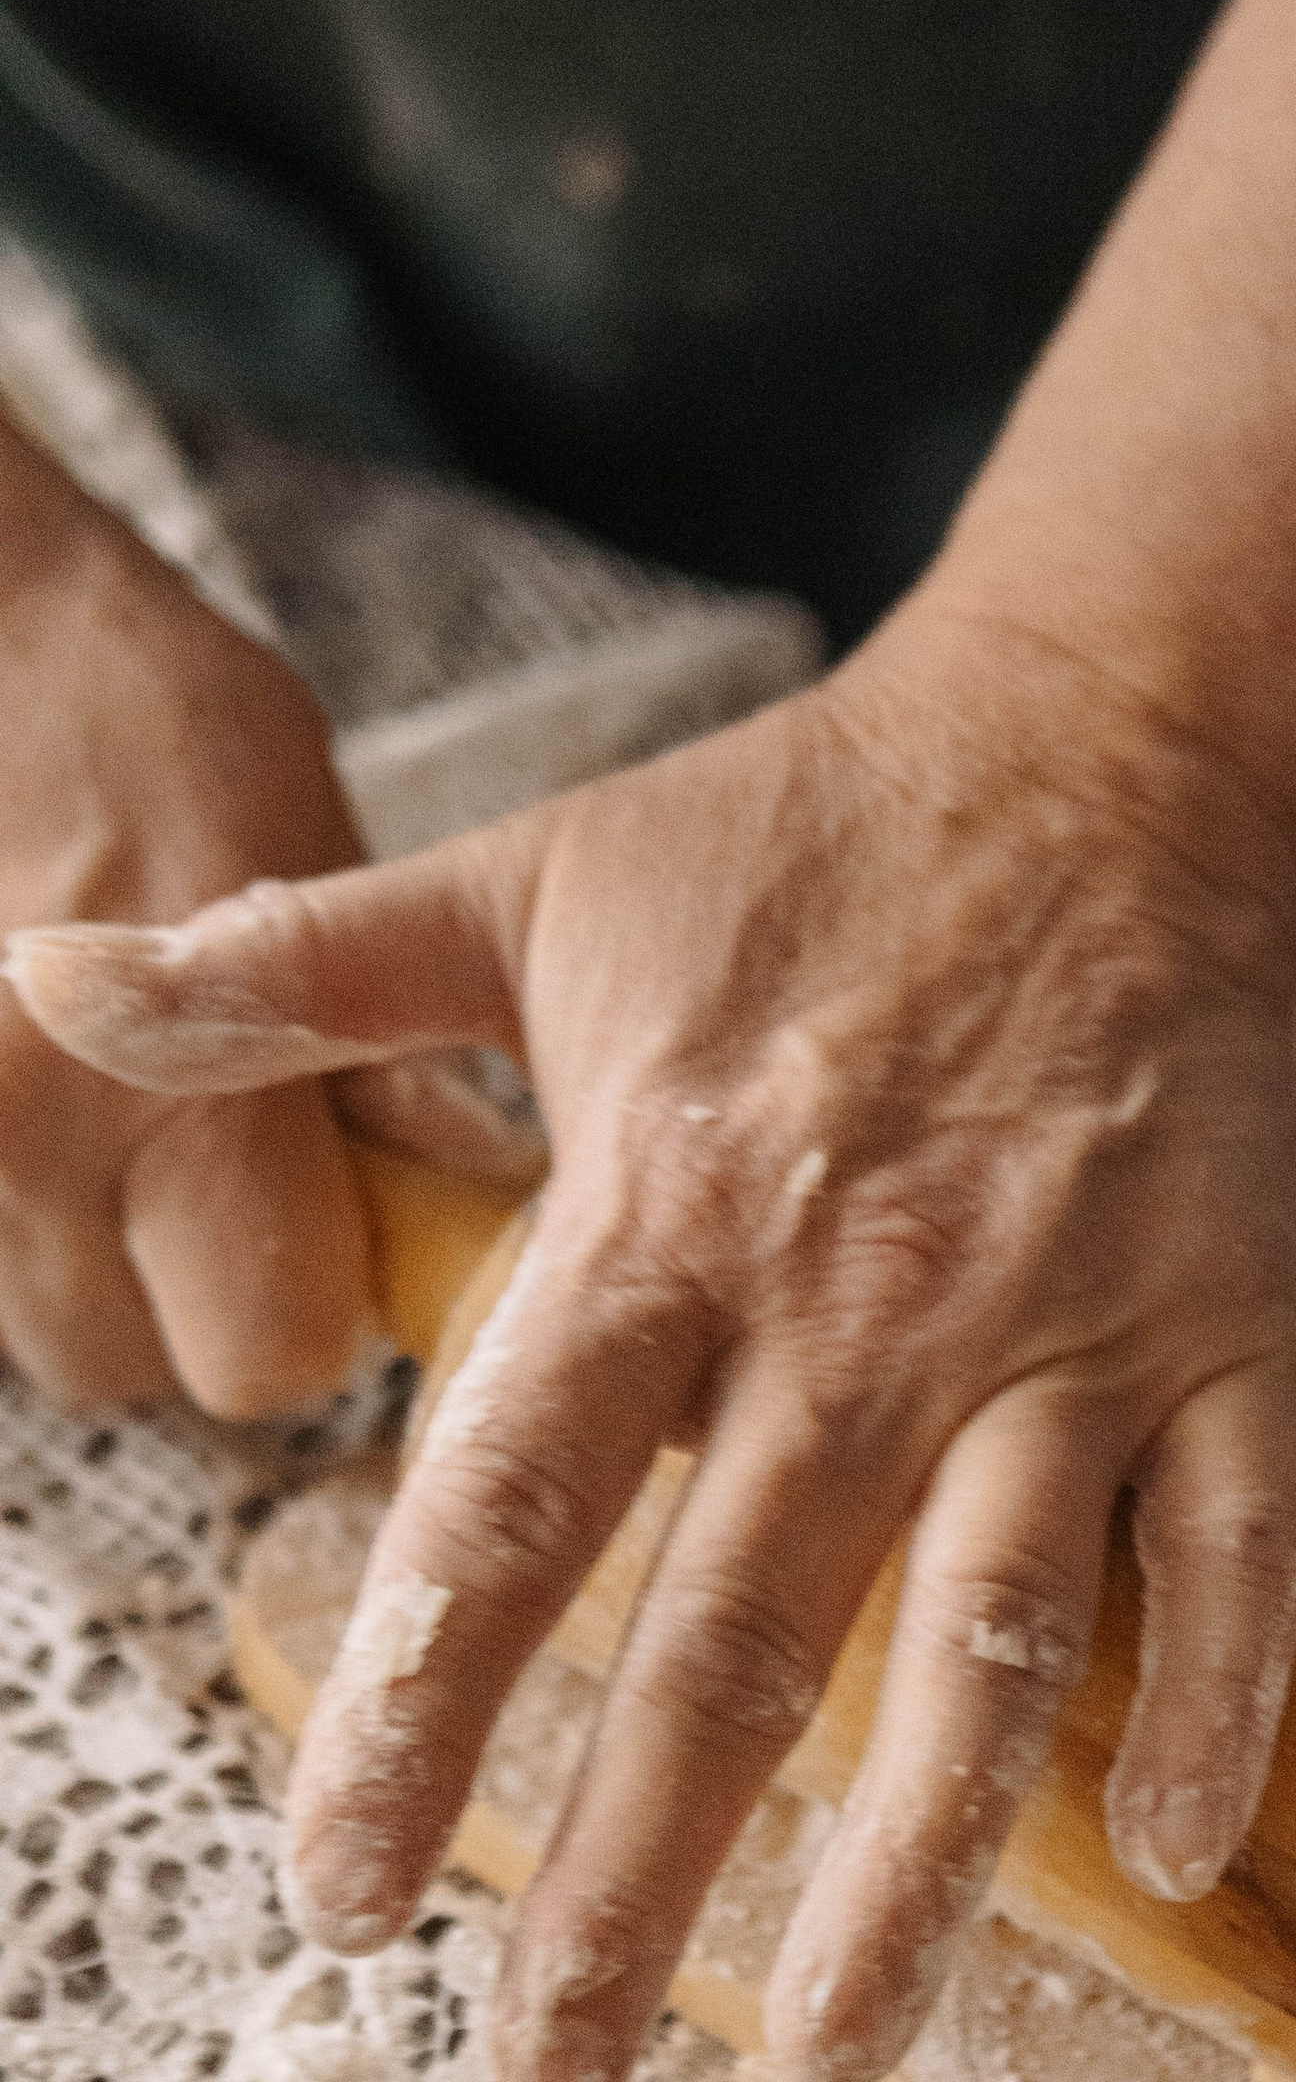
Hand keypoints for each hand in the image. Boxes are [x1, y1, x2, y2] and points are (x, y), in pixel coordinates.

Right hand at [0, 428, 378, 1411]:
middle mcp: (27, 1149)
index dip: (307, 1307)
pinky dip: (13, 1214)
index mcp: (177, 1091)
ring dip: (82, 1263)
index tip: (321, 1233)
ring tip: (104, 1120)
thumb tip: (463, 1187)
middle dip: (182, 1297)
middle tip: (204, 1173)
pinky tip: (41, 1117)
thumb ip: (377, 1047)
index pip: (273, 1353)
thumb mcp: (306, 852)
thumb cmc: (131, 716)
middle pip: (134, 1366)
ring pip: (35, 1328)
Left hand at [9, 595, 1295, 2081]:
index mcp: (672, 1212)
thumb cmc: (800, 836)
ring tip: (832, 2051)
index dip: (414, 1713)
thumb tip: (48, 994)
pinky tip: (1163, 1862)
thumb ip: (297, 973)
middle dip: (628, 1886)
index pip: (512, 1506)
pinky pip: (1232, 1549)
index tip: (339, 1900)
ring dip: (912, 1860)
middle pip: (731, 1640)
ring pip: (986, 1638)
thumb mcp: (528, 881)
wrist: (1103, 762)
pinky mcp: (1232, 1334)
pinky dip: (1206, 1698)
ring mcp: (1060, 1335)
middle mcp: (861, 1305)